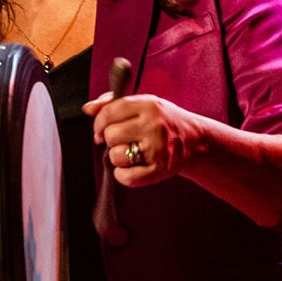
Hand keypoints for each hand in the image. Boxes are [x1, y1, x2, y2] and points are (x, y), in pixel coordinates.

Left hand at [83, 92, 205, 186]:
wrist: (194, 140)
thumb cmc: (163, 121)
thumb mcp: (143, 104)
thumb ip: (112, 103)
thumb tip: (87, 108)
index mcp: (148, 105)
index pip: (110, 111)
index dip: (99, 122)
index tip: (100, 129)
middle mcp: (154, 126)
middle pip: (110, 135)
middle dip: (109, 139)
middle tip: (119, 140)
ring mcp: (157, 149)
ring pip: (116, 156)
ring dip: (117, 157)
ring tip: (130, 152)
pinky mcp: (160, 170)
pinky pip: (126, 177)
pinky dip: (123, 174)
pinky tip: (131, 167)